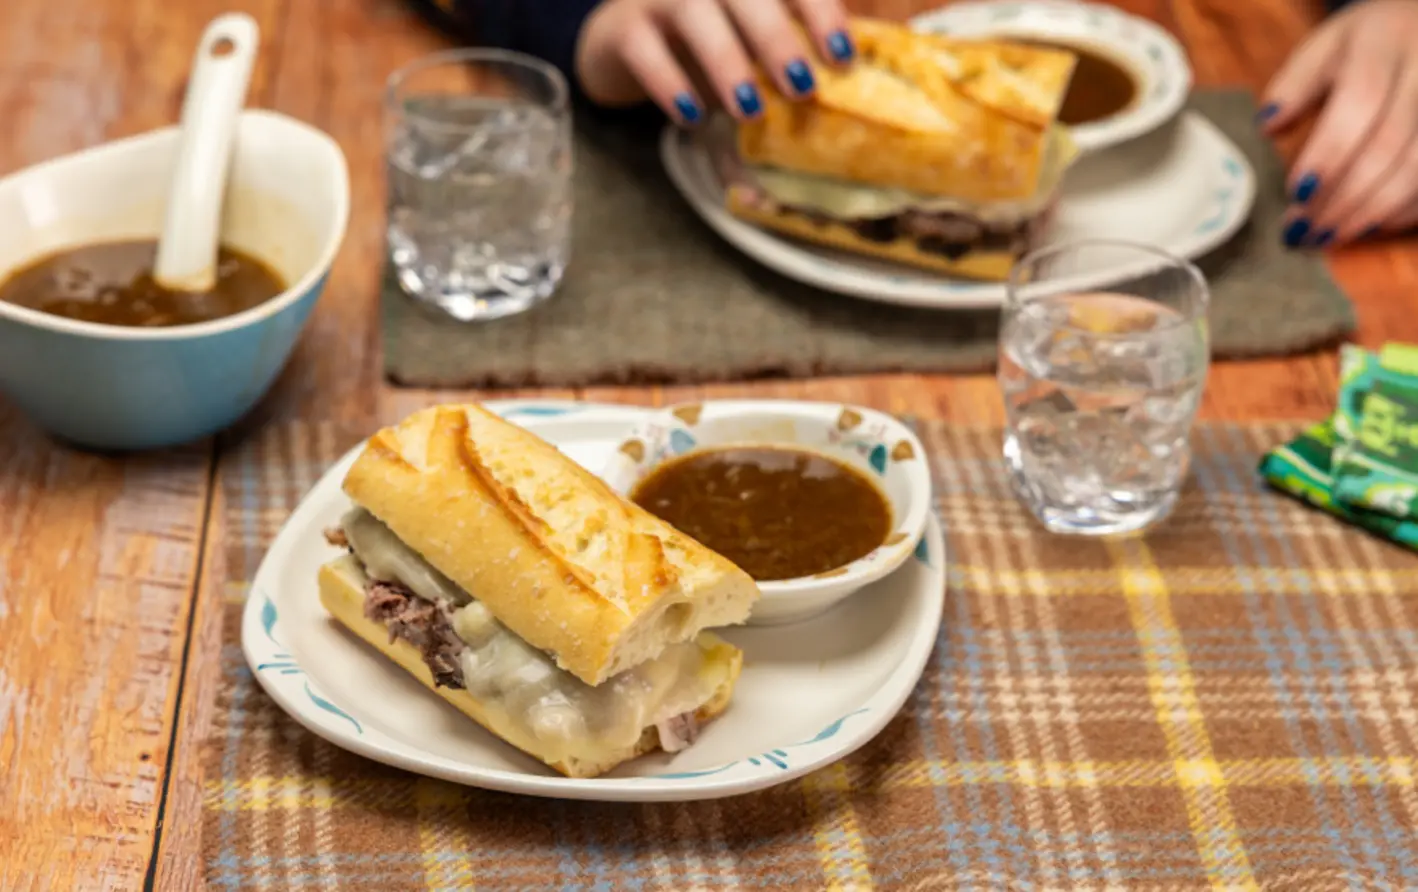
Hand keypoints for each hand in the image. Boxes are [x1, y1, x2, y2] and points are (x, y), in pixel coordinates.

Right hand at [574, 0, 852, 124]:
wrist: (624, 37)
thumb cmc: (709, 38)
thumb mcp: (750, 33)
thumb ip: (792, 48)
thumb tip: (851, 89)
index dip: (818, 11)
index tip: (843, 53)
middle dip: (776, 38)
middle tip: (802, 86)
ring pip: (695, 16)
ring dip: (726, 63)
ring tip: (750, 109)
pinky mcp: (622, 29)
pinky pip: (645, 53)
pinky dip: (670, 86)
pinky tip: (692, 118)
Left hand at [1260, 0, 1417, 246]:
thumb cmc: (1368, 42)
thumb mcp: (1326, 45)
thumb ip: (1295, 82)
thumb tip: (1268, 124)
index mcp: (1385, 43)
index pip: (1359, 103)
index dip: (1328, 154)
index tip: (1296, 191)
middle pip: (1387, 145)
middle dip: (1341, 196)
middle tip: (1302, 229)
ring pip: (1416, 169)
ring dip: (1369, 213)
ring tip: (1326, 236)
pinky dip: (1401, 212)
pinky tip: (1365, 227)